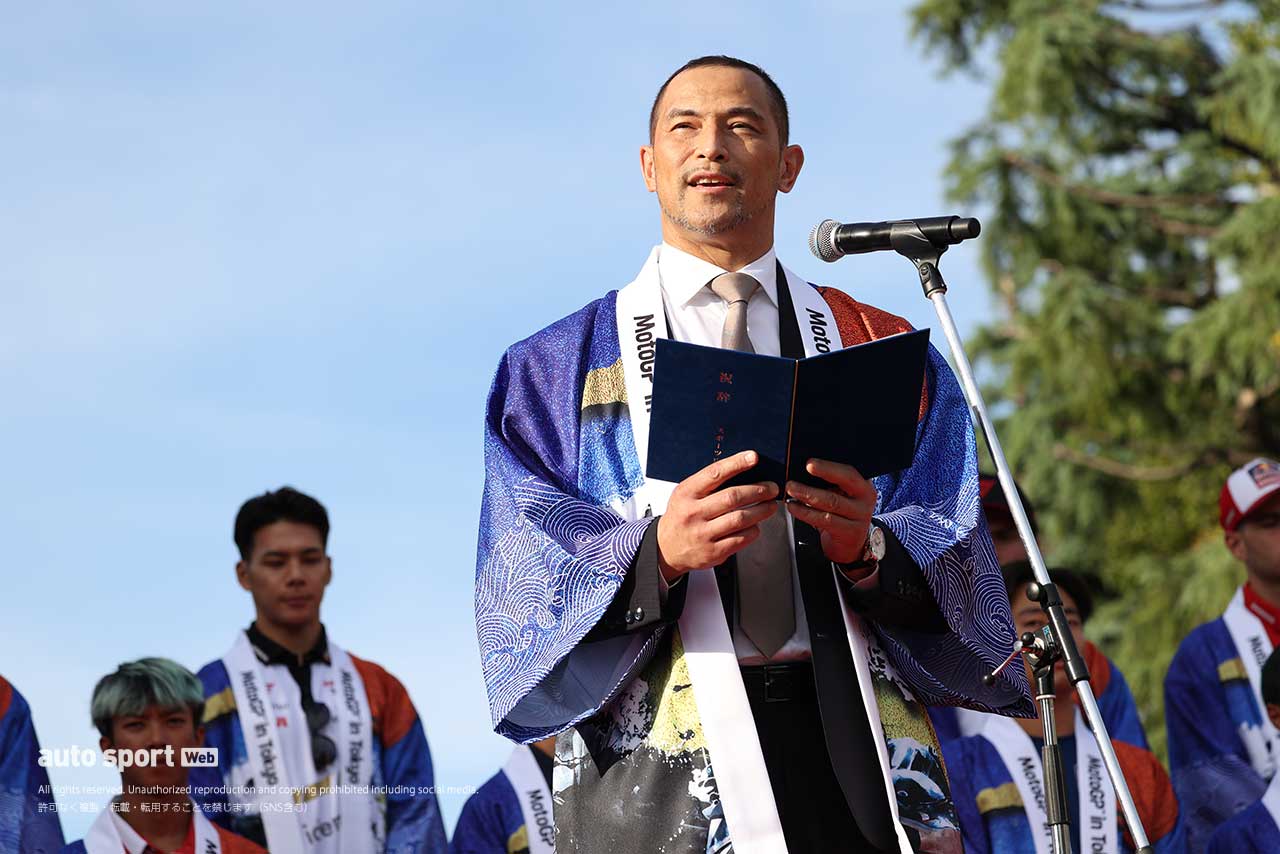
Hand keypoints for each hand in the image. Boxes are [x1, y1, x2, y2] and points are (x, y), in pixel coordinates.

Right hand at [656, 450, 778, 582]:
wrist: (667, 548)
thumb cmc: (682, 516)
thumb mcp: (686, 495)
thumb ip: (709, 484)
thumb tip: (743, 471)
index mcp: (686, 493)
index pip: (714, 474)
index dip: (736, 464)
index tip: (753, 457)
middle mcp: (693, 513)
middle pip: (732, 497)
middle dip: (758, 490)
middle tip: (771, 488)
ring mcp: (702, 534)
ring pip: (740, 519)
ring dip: (761, 510)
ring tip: (770, 505)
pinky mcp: (712, 552)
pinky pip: (740, 539)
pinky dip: (753, 530)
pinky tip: (756, 525)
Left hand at [785, 459, 876, 565]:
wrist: (851, 542)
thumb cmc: (841, 512)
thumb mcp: (841, 494)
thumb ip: (829, 482)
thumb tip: (805, 469)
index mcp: (863, 485)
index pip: (847, 473)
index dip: (828, 468)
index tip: (809, 464)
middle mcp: (865, 499)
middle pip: (839, 489)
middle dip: (813, 484)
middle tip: (792, 483)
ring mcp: (860, 517)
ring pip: (831, 504)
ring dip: (807, 496)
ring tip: (791, 492)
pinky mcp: (850, 532)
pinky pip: (825, 520)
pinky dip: (806, 513)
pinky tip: (794, 507)